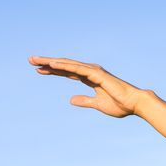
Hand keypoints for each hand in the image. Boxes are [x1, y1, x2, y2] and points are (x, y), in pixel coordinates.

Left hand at [29, 56, 148, 117]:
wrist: (134, 104)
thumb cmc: (119, 104)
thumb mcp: (97, 104)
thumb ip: (85, 101)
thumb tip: (71, 100)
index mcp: (89, 78)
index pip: (66, 73)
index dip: (52, 71)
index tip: (38, 70)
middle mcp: (89, 72)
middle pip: (64, 66)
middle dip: (47, 63)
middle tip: (30, 61)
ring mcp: (92, 71)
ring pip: (67, 65)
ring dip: (51, 62)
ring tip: (36, 60)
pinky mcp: (96, 74)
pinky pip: (77, 69)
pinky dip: (64, 66)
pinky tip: (52, 64)